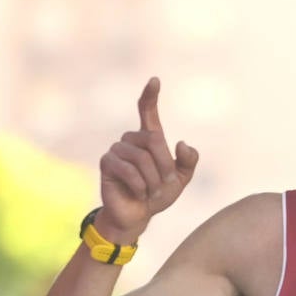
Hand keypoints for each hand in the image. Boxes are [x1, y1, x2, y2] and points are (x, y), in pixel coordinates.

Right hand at [97, 77, 199, 240]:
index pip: (147, 111)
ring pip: (142, 158)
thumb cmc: (158, 194)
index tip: (155, 80)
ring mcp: (117, 149)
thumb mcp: (181, 179)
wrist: (138, 215)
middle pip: (154, 140)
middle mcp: (131, 139)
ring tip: (151, 191)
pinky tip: (139, 193)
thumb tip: (182, 142)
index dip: (150, 96)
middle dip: (164, 166)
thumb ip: (188, 161)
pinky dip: (140, 185)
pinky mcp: (107, 162)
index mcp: (149, 139)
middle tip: (164, 184)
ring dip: (153, 179)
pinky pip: (129, 170)